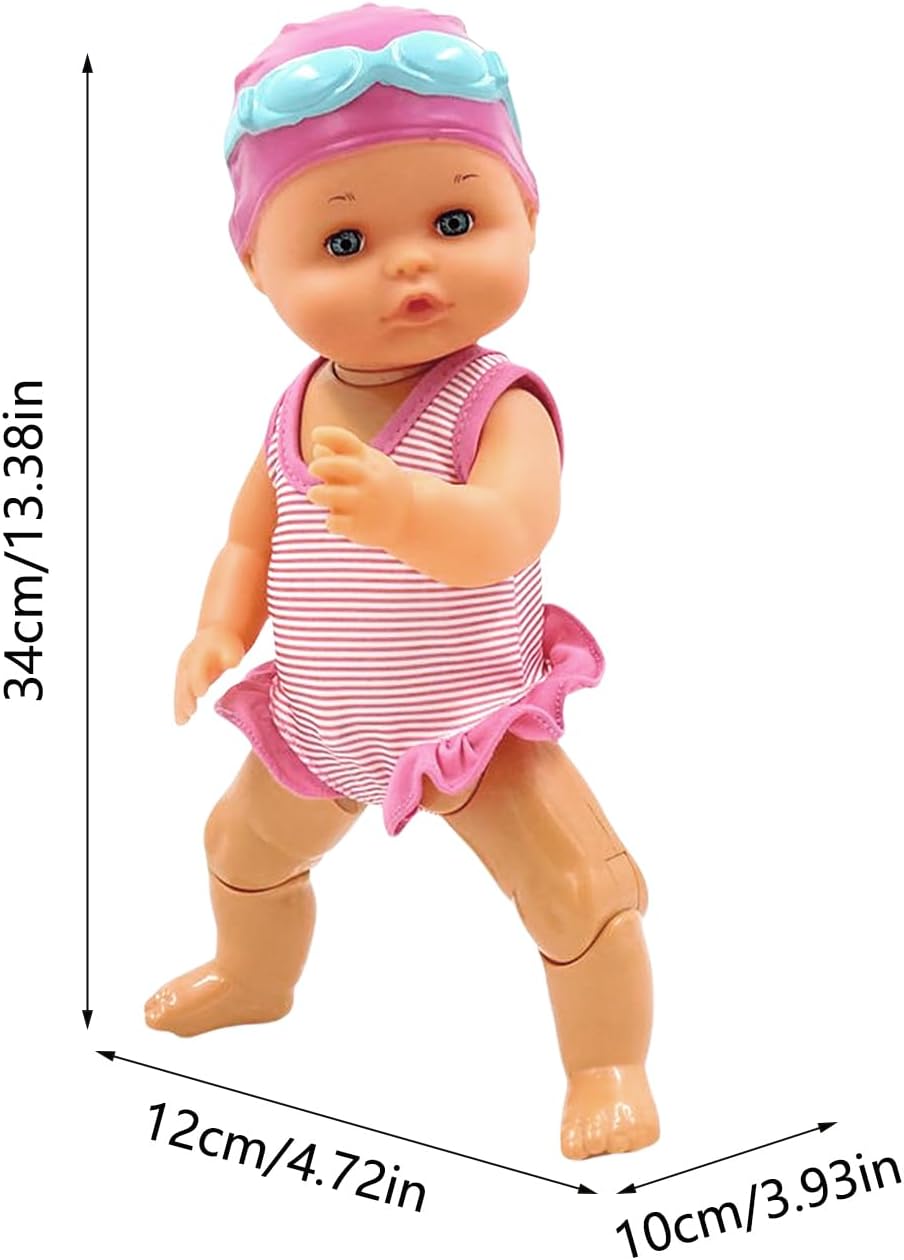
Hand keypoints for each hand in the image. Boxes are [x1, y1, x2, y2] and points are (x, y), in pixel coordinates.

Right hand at [174, 625, 244, 724]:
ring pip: (180, 688)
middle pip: (186, 680)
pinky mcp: (183, 678)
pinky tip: (181, 721)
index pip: (198, 667)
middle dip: (188, 696)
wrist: (214, 638)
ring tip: (182, 721)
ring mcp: (184, 669)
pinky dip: (180, 707)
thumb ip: (231, 654)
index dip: (199, 679)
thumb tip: (233, 662)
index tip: (201, 693)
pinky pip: (180, 693)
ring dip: (181, 704)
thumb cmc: (226, 644)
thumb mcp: (231, 646)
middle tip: (191, 711)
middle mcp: (189, 660)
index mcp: (201, 651)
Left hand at [307, 426, 414, 550]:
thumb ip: (341, 457)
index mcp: (368, 461)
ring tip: (315, 494)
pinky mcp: (359, 527)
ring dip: (318, 493)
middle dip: (322, 464)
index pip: (346, 441)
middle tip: (313, 468)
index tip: (316, 435)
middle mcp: (368, 480)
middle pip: (340, 465)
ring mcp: (364, 503)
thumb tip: (317, 449)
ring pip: (331, 495)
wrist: (409, 517)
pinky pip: (335, 522)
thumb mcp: (367, 466)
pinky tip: (336, 521)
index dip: (327, 434)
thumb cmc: (378, 485)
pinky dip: (332, 521)